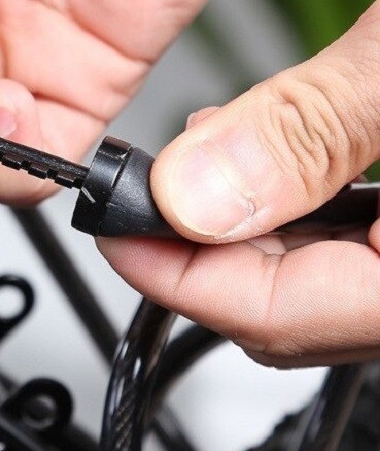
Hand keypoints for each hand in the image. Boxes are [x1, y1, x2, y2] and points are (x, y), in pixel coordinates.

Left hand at [102, 23, 379, 366]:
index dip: (173, 275)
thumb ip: (304, 132)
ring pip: (308, 276)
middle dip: (199, 243)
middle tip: (144, 188)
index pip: (277, 318)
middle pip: (285, 307)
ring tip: (204, 155)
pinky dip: (290, 206)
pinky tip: (270, 157)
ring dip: (240, 221)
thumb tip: (189, 190)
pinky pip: (339, 244)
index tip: (112, 227)